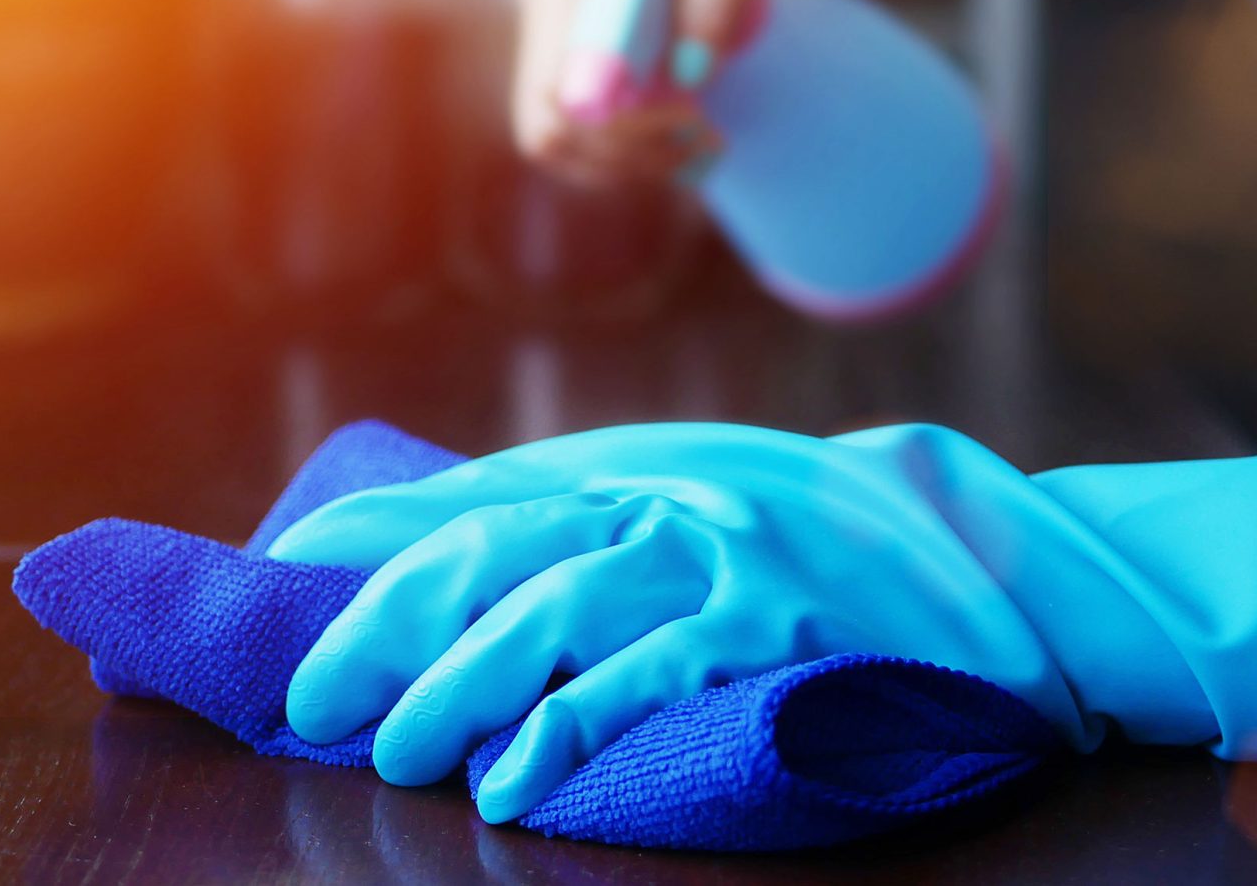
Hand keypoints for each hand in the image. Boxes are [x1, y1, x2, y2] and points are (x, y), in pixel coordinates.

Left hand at [265, 422, 1005, 823]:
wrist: (976, 550)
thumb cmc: (811, 543)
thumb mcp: (697, 510)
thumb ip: (589, 533)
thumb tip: (448, 571)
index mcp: (633, 474)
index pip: (471, 502)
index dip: (368, 537)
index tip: (280, 575)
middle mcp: (663, 499)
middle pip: (491, 552)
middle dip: (386, 624)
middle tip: (316, 698)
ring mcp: (720, 557)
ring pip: (555, 606)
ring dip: (459, 684)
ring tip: (394, 753)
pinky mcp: (773, 627)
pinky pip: (649, 676)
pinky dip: (568, 729)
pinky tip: (512, 782)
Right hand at [512, 0, 797, 187]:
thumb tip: (689, 74)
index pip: (556, 80)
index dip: (619, 124)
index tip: (695, 112)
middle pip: (546, 123)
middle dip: (627, 153)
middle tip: (706, 136)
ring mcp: (548, 29)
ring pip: (557, 143)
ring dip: (631, 163)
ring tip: (705, 139)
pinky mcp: (567, 56)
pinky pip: (576, 136)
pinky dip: (628, 157)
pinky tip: (685, 138)